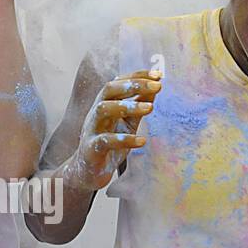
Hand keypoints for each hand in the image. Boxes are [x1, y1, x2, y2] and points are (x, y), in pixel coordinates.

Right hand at [63, 72, 160, 190]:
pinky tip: (142, 141)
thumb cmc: (110, 143)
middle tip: (156, 86)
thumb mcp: (129, 122)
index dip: (137, 76)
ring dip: (127, 106)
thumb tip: (156, 87)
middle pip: (109, 89)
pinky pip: (106, 141)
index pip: (118, 81)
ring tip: (150, 108)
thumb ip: (140, 105)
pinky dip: (124, 140)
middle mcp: (96, 112)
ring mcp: (92, 129)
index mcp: (105, 103)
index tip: (158, 75)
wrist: (89, 172)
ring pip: (103, 109)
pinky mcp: (91, 148)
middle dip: (133, 85)